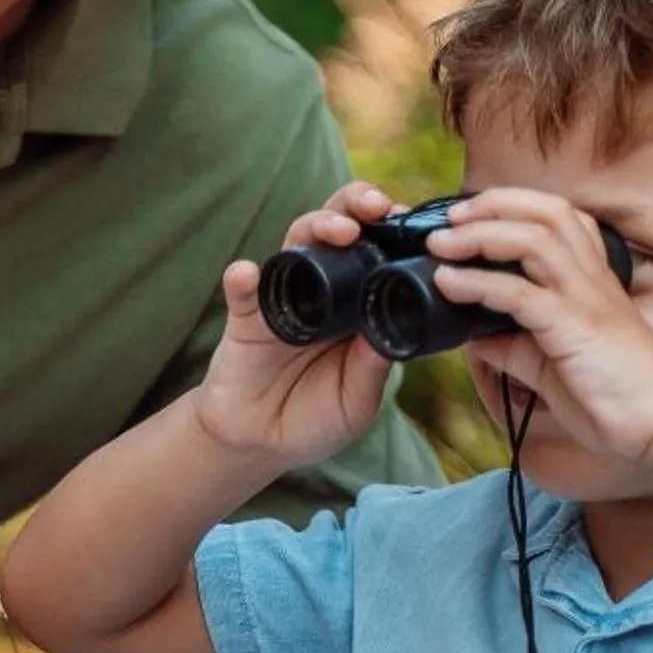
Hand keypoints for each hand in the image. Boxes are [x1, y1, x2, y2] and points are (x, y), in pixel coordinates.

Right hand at [193, 181, 397, 466]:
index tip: (410, 222)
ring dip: (315, 227)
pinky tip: (247, 273)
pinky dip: (243, 279)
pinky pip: (242, 290)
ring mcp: (282, 298)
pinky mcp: (245, 318)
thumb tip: (396, 324)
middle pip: (336, 230)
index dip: (391, 231)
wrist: (261, 445)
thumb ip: (372, 365)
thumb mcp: (358, 400)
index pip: (374, 251)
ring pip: (295, 244)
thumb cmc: (317, 418)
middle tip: (378, 207)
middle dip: (356, 207)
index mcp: (356, 304)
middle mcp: (320, 289)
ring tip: (339, 231)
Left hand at [422, 188, 652, 470]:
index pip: (560, 218)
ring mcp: (586, 298)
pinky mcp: (576, 326)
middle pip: (546, 211)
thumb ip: (517, 348)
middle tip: (449, 219)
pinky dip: (478, 282)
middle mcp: (593, 279)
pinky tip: (448, 285)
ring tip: (441, 244)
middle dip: (493, 205)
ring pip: (533, 238)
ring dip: (479, 234)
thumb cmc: (617, 400)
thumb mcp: (554, 369)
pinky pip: (520, 292)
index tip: (470, 216)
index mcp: (594, 281)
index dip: (514, 206)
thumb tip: (476, 337)